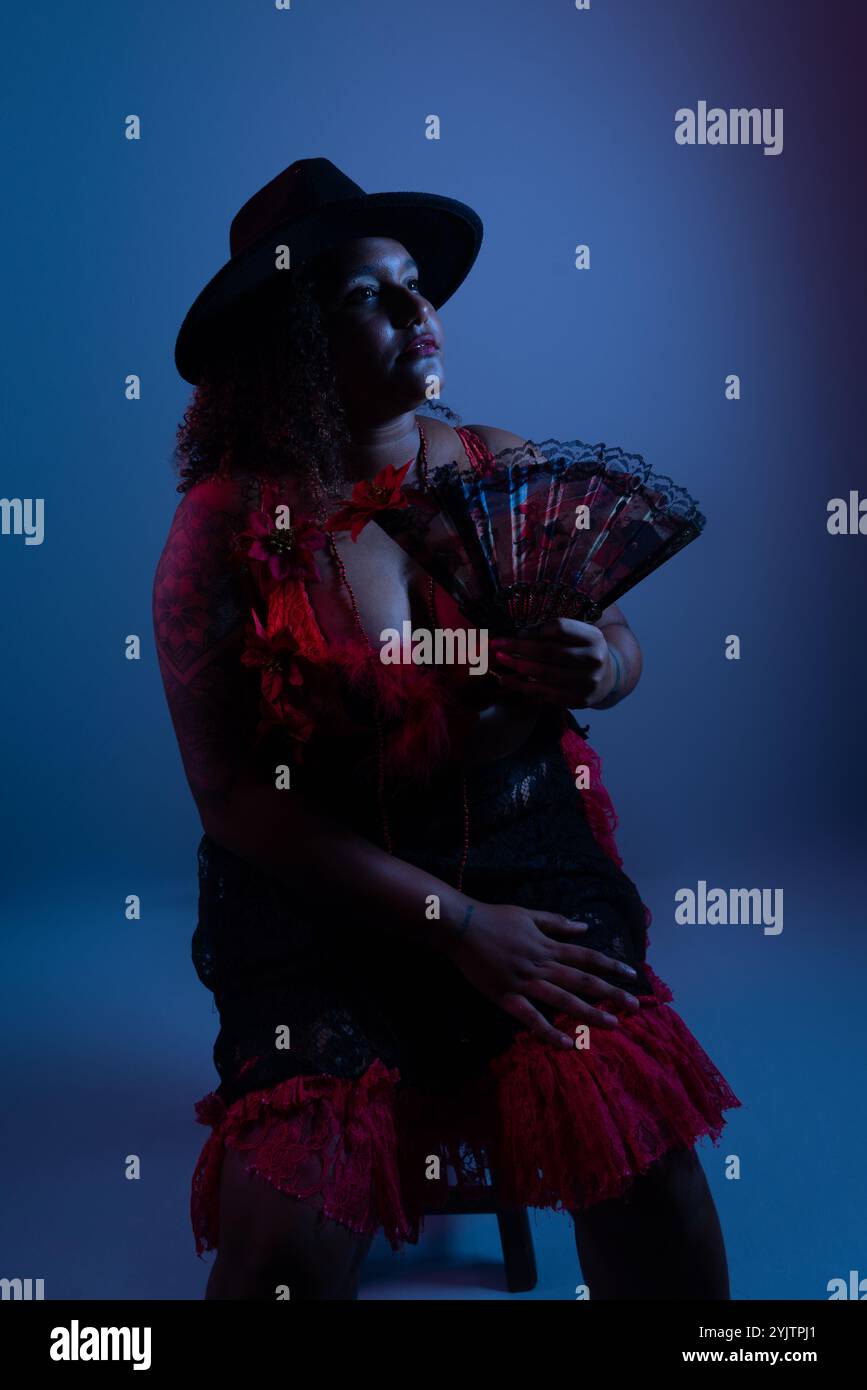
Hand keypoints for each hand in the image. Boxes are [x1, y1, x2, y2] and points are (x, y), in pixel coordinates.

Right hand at [445, 901, 640, 1047]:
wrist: (461, 926)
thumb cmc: (494, 918)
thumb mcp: (529, 914)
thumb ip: (557, 922)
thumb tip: (584, 927)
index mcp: (548, 944)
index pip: (587, 956)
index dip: (611, 965)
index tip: (632, 975)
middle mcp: (542, 964)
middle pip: (583, 980)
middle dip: (611, 993)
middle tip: (634, 1006)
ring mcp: (525, 982)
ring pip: (564, 1000)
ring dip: (590, 1013)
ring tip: (612, 1024)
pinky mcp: (507, 997)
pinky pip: (531, 1018)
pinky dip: (549, 1032)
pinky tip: (566, 1044)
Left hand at [489, 618, 618, 707]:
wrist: (607, 677)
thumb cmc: (583, 651)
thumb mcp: (577, 634)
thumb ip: (553, 631)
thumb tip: (520, 635)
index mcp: (593, 637)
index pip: (561, 628)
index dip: (536, 630)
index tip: (517, 632)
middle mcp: (594, 659)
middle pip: (550, 651)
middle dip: (519, 648)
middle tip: (496, 646)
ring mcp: (587, 682)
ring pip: (545, 674)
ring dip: (518, 668)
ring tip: (499, 662)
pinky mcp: (578, 700)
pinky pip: (545, 693)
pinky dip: (523, 687)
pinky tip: (507, 681)